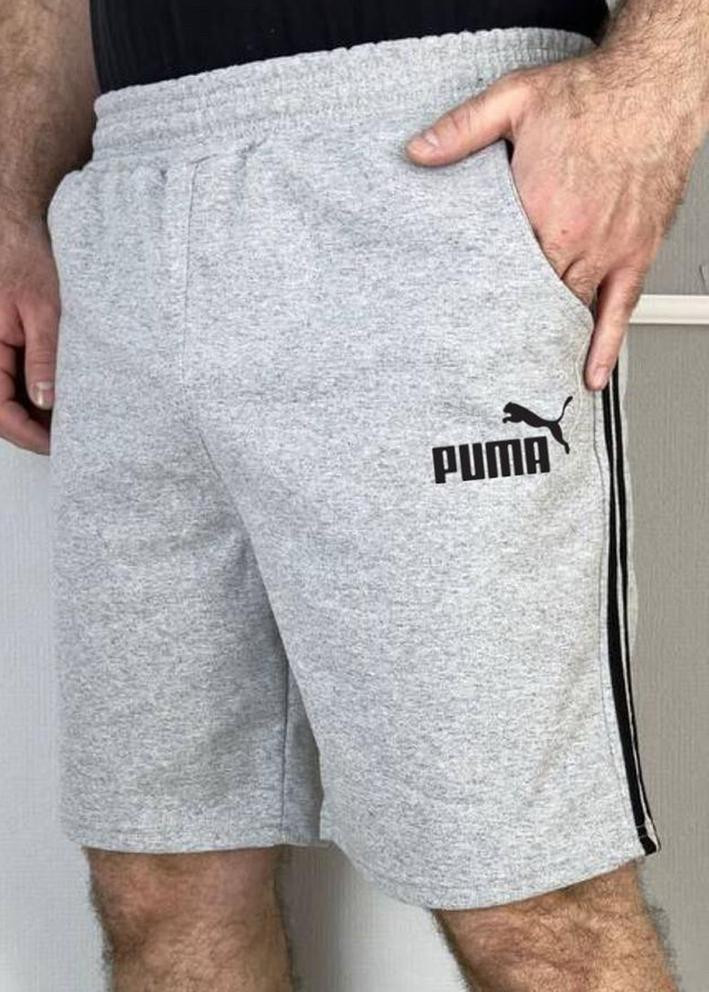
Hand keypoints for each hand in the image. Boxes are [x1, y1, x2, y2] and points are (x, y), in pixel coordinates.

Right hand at [0, 208, 59, 453]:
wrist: (17, 233)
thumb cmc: (26, 263)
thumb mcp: (42, 311)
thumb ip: (42, 357)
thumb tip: (47, 401)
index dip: (27, 433)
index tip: (56, 444)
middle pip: (1, 412)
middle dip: (32, 431)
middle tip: (69, 441)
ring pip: (7, 400)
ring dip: (34, 417)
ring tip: (70, 423)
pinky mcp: (3, 351)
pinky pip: (13, 384)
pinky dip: (35, 397)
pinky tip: (62, 401)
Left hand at [406, 52, 703, 390]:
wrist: (655, 86)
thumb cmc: (592, 95)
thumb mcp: (514, 99)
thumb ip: (462, 129)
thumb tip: (418, 151)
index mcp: (540, 210)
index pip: (497, 270)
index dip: (475, 296)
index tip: (453, 319)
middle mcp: (575, 239)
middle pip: (531, 298)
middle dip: (506, 324)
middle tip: (479, 356)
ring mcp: (609, 251)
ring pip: (570, 310)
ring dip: (546, 338)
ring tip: (520, 370)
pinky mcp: (637, 255)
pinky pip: (620, 311)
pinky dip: (604, 346)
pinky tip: (591, 372)